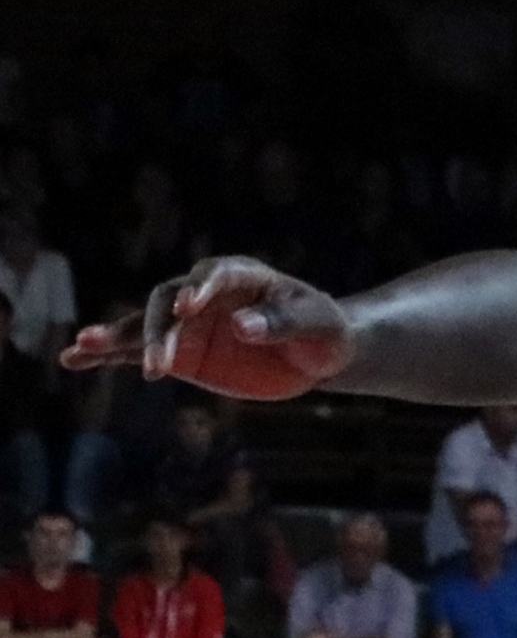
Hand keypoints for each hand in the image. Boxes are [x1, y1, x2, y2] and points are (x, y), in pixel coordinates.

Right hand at [64, 257, 353, 398]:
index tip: (190, 306)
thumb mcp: (317, 324)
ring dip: (116, 338)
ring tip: (82, 348)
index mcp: (240, 274)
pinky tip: (74, 359)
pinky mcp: (179, 349)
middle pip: (168, 304)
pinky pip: (137, 350)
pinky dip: (107, 355)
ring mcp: (186, 321)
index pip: (213, 276)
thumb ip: (282, 322)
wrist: (316, 352)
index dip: (200, 288)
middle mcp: (203, 292)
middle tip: (158, 363)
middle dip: (159, 331)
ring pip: (143, 325)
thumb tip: (241, 326)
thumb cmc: (322, 329)